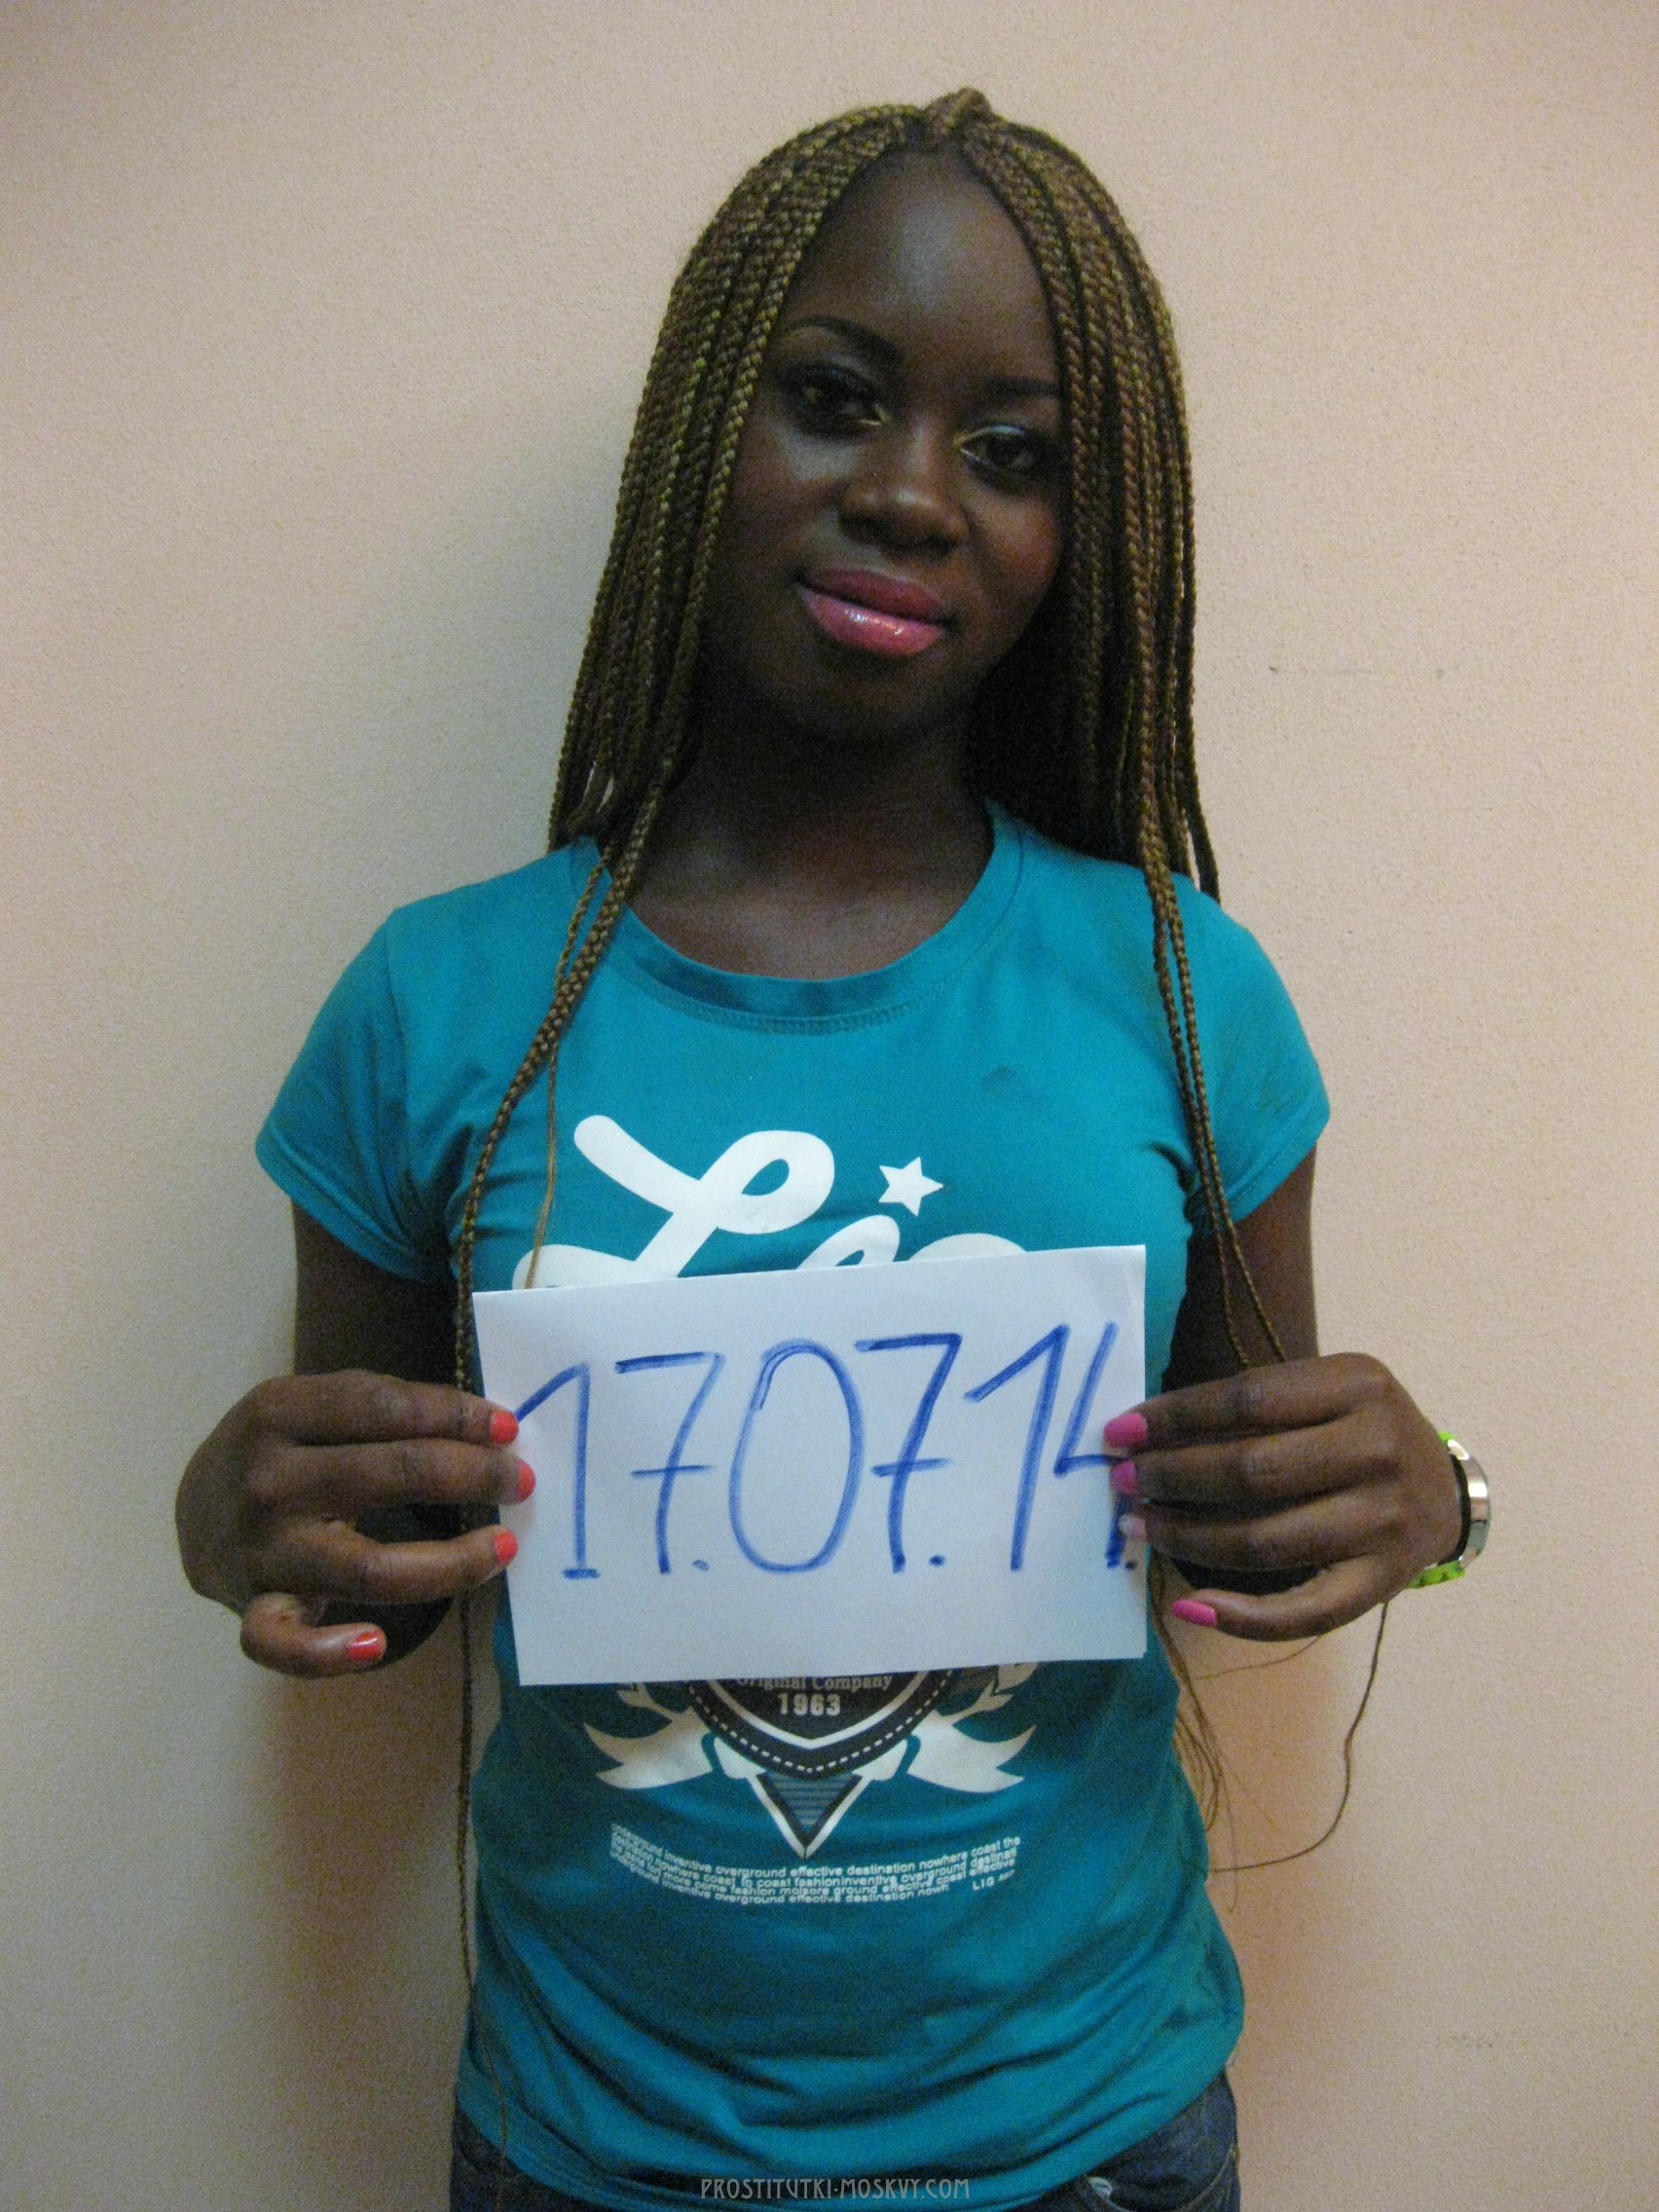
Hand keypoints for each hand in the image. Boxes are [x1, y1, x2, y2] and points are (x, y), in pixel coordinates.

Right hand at [176, 1370, 529, 1676]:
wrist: (192, 1508)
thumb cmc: (280, 1450)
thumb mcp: (309, 1405)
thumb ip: (381, 1407)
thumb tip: (484, 1426)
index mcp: (278, 1411)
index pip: (383, 1407)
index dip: (454, 1416)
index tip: (507, 1428)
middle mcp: (267, 1479)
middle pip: (387, 1476)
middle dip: (469, 1475)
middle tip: (519, 1480)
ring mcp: (261, 1549)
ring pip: (365, 1566)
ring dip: (447, 1561)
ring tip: (500, 1549)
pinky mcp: (253, 1608)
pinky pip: (284, 1643)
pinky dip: (326, 1653)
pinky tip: (376, 1643)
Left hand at [1106, 1354, 1462, 1639]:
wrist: (1446, 1492)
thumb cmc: (1361, 1432)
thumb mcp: (1327, 1393)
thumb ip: (1258, 1406)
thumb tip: (1146, 1433)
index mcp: (1358, 1385)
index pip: (1246, 1399)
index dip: (1174, 1418)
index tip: (1119, 1433)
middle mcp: (1378, 1448)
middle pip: (1251, 1470)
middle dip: (1171, 1478)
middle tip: (1123, 1483)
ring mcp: (1385, 1519)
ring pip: (1264, 1540)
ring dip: (1188, 1538)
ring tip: (1141, 1528)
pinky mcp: (1383, 1581)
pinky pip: (1304, 1611)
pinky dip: (1241, 1616)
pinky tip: (1189, 1606)